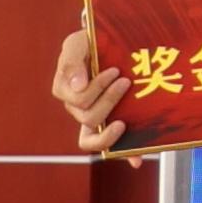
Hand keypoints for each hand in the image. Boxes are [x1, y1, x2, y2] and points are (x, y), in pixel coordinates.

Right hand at [50, 20, 130, 155]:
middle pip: (88, 118)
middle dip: (109, 101)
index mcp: (65, 89)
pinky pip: (110, 148)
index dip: (96, 89)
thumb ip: (71, 62)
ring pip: (94, 138)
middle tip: (125, 81)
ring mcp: (92, 118)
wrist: (111, 43)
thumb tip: (78, 86)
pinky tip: (136, 161)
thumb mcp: (76, 44)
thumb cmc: (90, 42)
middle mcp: (76, 107)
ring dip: (112, 131)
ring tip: (126, 120)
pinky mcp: (109, 124)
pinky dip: (123, 155)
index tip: (114, 71)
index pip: (78, 100)